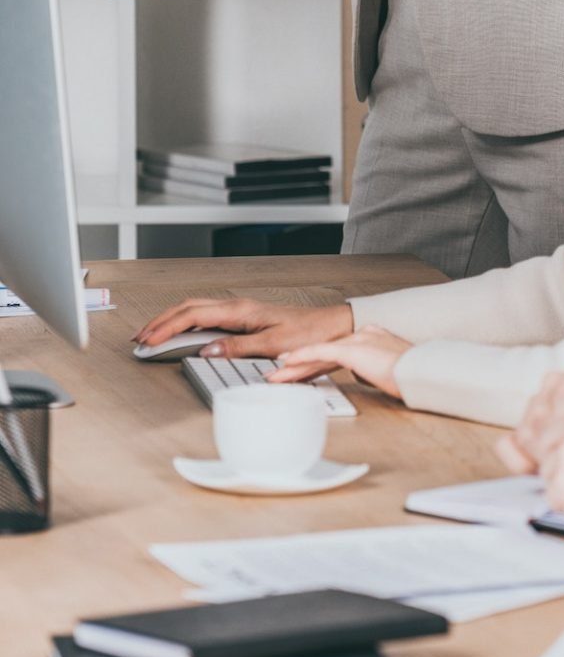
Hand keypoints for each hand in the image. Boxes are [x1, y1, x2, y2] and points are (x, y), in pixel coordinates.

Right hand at [133, 296, 353, 358]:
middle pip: (188, 308)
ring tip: (151, 335)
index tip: (147, 341)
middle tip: (139, 339)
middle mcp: (237, 306)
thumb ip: (238, 348)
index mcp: (240, 311)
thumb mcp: (273, 344)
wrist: (331, 326)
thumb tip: (207, 350)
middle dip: (160, 321)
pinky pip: (206, 315)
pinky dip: (187, 322)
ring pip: (195, 309)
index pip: (192, 316)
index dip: (166, 328)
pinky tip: (181, 332)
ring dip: (171, 320)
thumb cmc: (308, 333)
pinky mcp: (244, 317)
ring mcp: (240, 310)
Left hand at [269, 326, 410, 398]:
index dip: (318, 359)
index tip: (304, 367)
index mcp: (374, 337)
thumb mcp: (390, 371)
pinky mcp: (352, 350)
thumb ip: (373, 369)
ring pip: (318, 352)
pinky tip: (287, 364)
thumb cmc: (412, 375)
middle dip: (301, 361)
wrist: (421, 370)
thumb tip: (363, 375)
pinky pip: (320, 354)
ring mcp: (357, 340)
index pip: (338, 349)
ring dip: (294, 365)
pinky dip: (302, 358)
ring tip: (276, 374)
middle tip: (281, 369)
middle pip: (324, 350)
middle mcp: (363, 335)